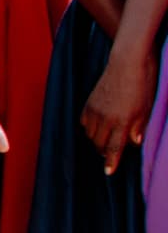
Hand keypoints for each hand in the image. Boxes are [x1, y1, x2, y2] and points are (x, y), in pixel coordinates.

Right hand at [83, 49, 156, 175]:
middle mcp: (105, 118)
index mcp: (122, 121)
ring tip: (105, 141)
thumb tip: (134, 142)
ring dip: (96, 140)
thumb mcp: (148, 107)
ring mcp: (94, 109)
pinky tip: (97, 127)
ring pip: (90, 134)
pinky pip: (84, 122)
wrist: (128, 60)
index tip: (108, 172)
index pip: (114, 147)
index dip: (111, 161)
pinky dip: (89, 128)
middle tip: (111, 154)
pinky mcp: (89, 102)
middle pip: (99, 143)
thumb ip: (139, 126)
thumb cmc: (144, 82)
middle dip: (104, 151)